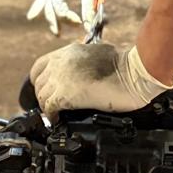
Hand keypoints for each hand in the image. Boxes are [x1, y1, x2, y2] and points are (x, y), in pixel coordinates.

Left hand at [29, 41, 171, 119]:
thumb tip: (80, 71)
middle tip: (50, 105)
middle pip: (39, 83)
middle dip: (43, 95)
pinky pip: (49, 107)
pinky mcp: (66, 95)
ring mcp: (61, 79)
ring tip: (56, 114)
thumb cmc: (124, 65)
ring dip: (47, 106)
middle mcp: (60, 63)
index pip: (40, 66)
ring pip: (42, 96)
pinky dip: (52, 116)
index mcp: (68, 52)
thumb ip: (83, 61)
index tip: (44, 89)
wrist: (133, 74)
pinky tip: (58, 120)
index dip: (39, 80)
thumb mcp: (98, 54)